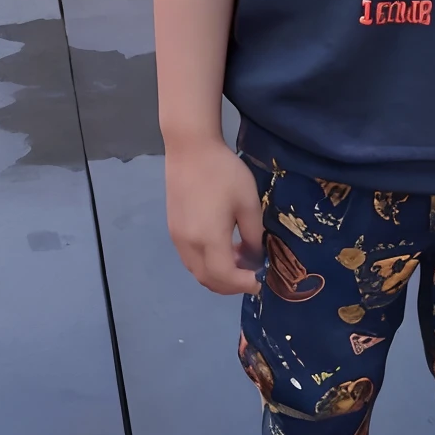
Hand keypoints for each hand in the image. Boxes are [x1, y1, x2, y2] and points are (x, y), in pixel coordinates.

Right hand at [164, 138, 264, 293]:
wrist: (190, 149)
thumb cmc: (224, 172)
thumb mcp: (249, 203)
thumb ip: (253, 235)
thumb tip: (254, 257)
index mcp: (209, 239)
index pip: (225, 277)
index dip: (244, 284)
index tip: (261, 281)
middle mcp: (188, 245)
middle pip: (208, 280)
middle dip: (231, 285)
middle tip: (251, 275)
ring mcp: (177, 238)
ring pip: (197, 272)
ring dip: (218, 275)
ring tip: (239, 261)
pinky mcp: (173, 230)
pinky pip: (190, 259)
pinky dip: (207, 264)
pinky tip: (223, 248)